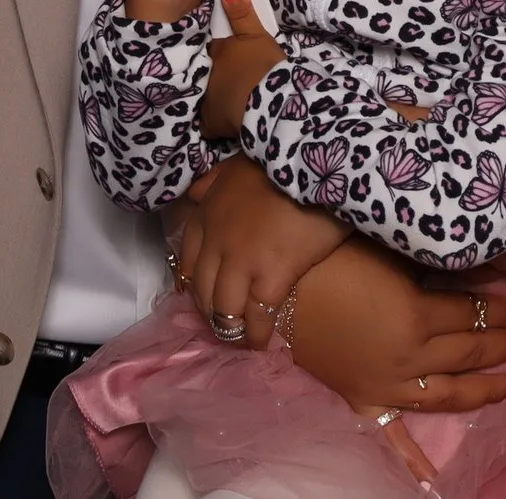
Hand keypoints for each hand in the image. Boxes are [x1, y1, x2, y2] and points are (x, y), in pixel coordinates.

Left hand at [178, 156, 348, 330]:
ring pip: (224, 310)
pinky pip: (257, 317)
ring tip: (242, 339)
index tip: (204, 297)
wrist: (316, 163)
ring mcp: (241, 262)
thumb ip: (213, 180)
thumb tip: (194, 194)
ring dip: (230, 329)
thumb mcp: (237, 164)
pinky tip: (264, 343)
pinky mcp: (270, 277)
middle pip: (203, 291)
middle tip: (223, 326)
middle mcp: (217, 242)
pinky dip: (257, 334)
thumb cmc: (281, 161)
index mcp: (208, 214)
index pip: (189, 260)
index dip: (195, 285)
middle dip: (210, 313)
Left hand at [201, 0, 285, 137]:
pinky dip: (213, 122)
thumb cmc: (264, 67)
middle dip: (211, 75)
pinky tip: (219, 123)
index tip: (226, 57)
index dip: (218, 53)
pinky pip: (207, 123)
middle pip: (205, 73)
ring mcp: (206, 100)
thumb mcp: (257, 36)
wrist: (270, 102)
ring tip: (224, 101)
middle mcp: (206, 75)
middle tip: (225, 79)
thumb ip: (241, 13)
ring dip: (212, 98)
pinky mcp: (210, 124)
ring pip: (204, 97)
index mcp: (217, 52)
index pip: (212, 49)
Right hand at [282, 241, 505, 484]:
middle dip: (504, 345)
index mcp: (418, 316)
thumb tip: (464, 273)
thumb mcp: (388, 255)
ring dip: (482, 391)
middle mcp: (410, 357)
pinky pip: (391, 435)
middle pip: (468, 354)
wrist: (274, 292)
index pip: (476, 314)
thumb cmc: (331, 260)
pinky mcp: (363, 399)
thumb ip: (427, 270)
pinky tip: (431, 481)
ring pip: (447, 394)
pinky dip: (411, 459)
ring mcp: (387, 385)